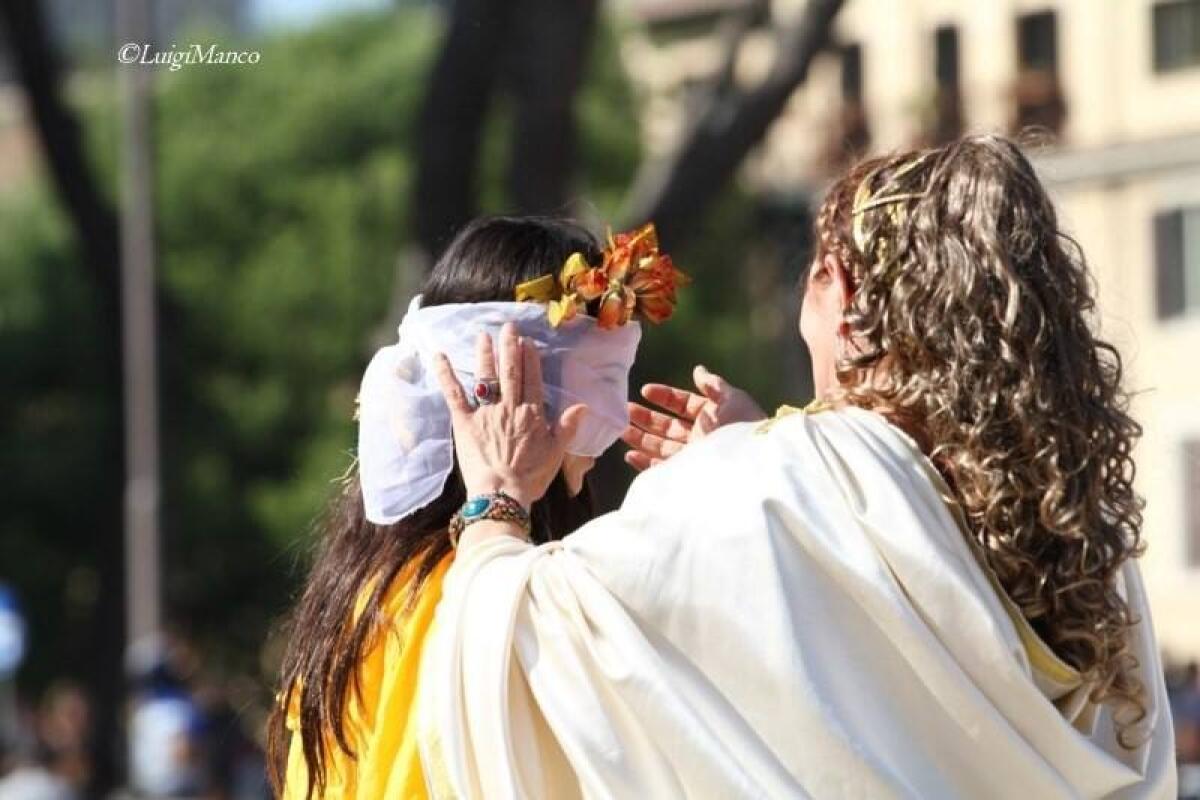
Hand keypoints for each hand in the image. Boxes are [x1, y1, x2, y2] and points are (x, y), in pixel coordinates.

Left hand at [433, 322, 587, 508]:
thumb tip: (582, 405)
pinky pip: (454, 394)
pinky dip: (446, 375)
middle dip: (509, 346)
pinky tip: (439, 357)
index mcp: (532, 413)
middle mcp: (509, 406)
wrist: (502, 494)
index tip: (527, 342)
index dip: (530, 358)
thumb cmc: (531, 477)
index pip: (532, 379)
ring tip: (483, 336)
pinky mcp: (464, 422)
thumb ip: (567, 427)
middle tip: (508, 327)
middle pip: (510, 371)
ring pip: (486, 377)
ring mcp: (485, 412)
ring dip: (485, 354)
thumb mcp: (557, 453)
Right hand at [621, 365, 765, 470]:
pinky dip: (644, 463)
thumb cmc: (744, 426)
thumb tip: (698, 369)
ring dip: (640, 438)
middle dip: (646, 418)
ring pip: (660, 447)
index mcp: (711, 417)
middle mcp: (700, 438)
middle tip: (624, 409)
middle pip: (668, 426)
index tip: (645, 390)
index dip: (664, 396)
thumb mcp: (733, 399)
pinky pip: (661, 469)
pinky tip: (629, 454)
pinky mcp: (686, 476)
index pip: (683, 404)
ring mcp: (692, 458)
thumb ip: (713, 384)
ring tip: (620, 429)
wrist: (754, 462)